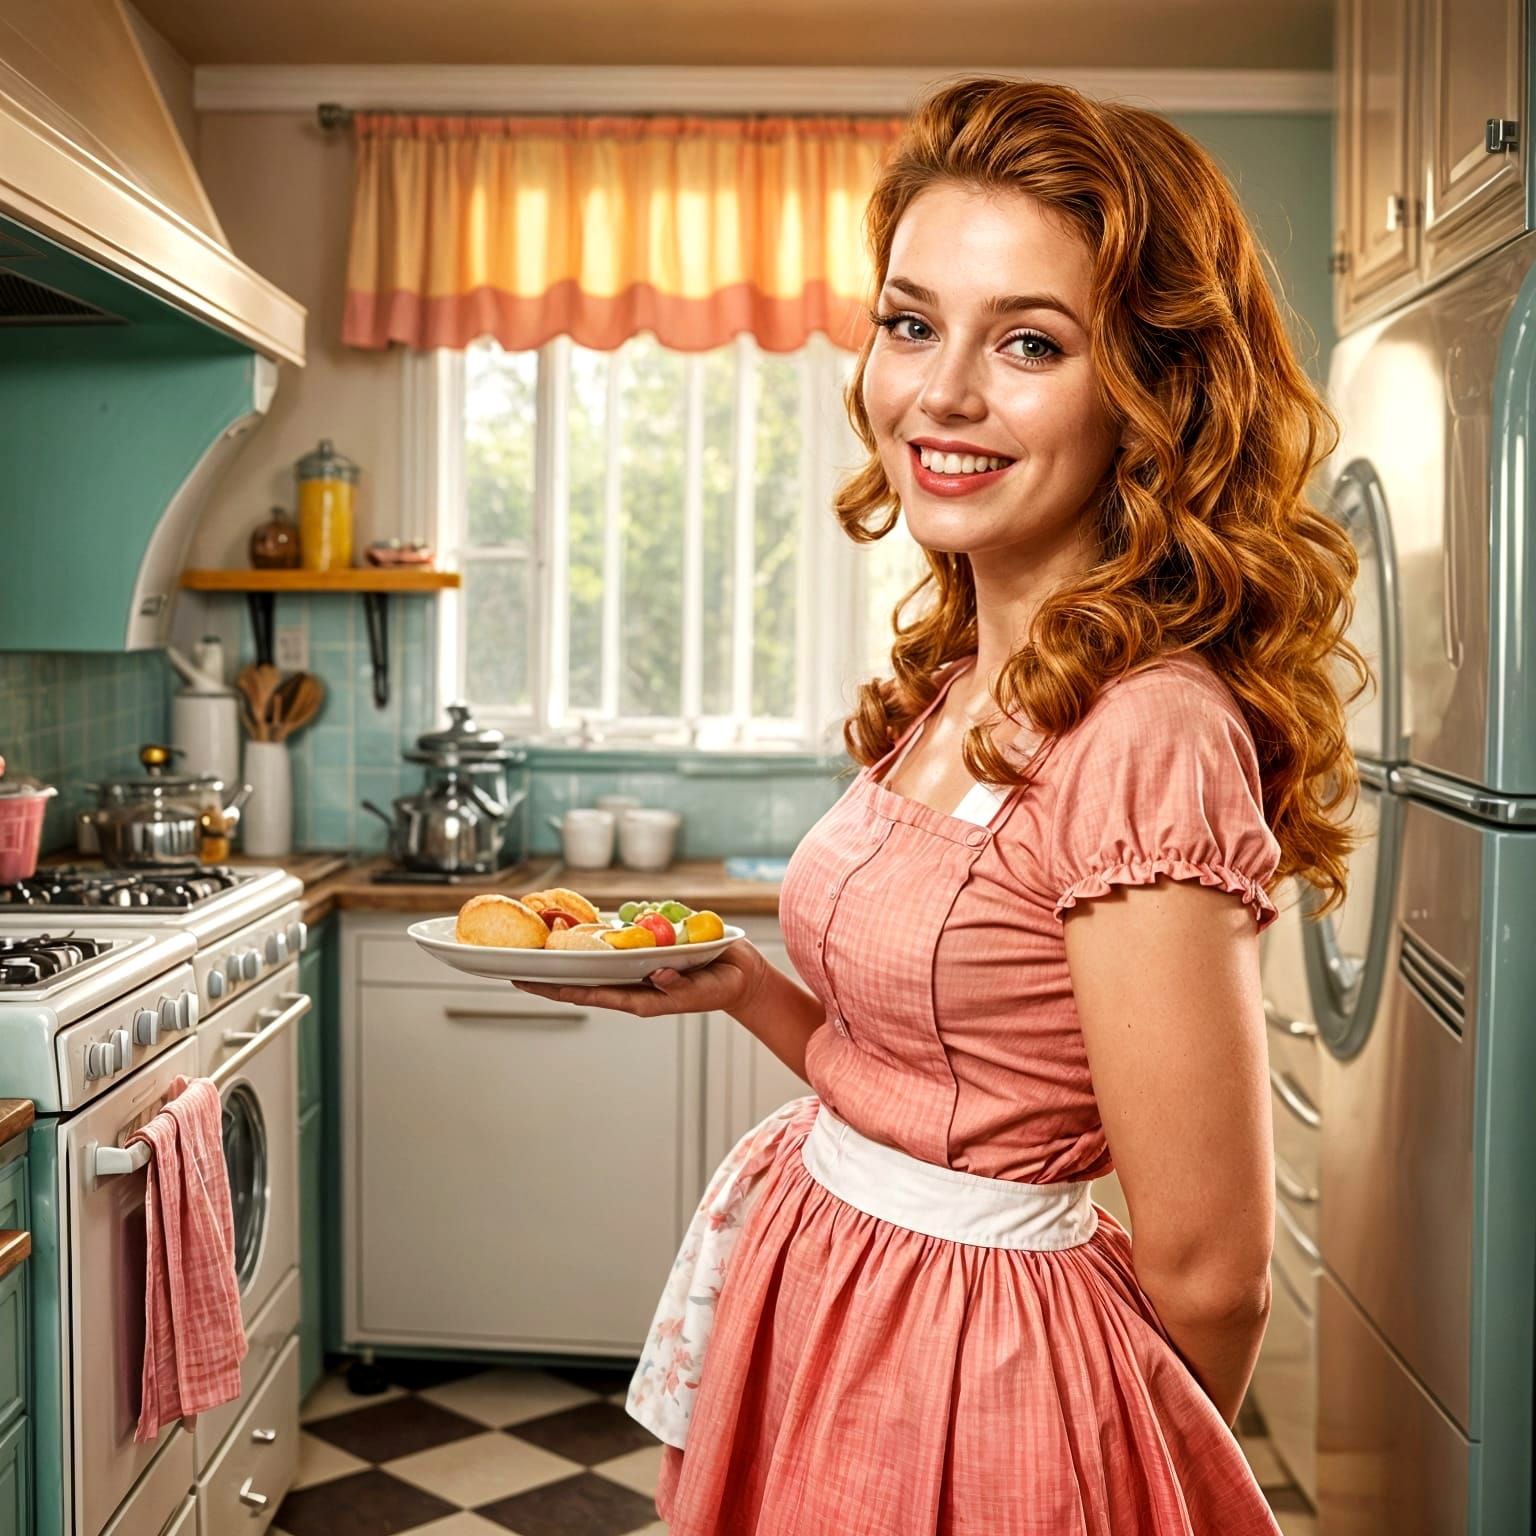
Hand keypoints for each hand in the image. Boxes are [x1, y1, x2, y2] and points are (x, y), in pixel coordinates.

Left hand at [511, 938, 765, 1017]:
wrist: (740, 976)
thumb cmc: (721, 988)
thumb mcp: (702, 991)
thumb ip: (678, 986)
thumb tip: (655, 974)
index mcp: (639, 998)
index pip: (589, 994)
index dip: (556, 989)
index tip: (526, 983)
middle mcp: (632, 983)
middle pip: (582, 980)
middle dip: (549, 976)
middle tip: (513, 966)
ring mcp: (638, 968)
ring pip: (595, 962)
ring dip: (567, 956)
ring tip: (536, 945)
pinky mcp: (648, 952)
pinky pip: (616, 944)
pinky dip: (595, 937)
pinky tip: (576, 927)